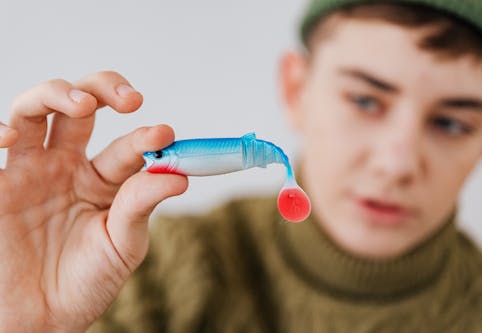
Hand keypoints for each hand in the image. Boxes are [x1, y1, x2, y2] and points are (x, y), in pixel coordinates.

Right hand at [0, 71, 187, 331]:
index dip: (146, 136)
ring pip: (36, 110)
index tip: (165, 134)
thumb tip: (178, 175)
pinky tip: (12, 136)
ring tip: (84, 104)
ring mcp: (27, 171)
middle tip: (130, 99)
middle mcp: (65, 166)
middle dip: (104, 90)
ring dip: (57, 94)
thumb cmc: (85, 283)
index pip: (126, 145)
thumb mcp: (122, 244)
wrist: (39, 320)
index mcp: (101, 180)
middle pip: (80, 107)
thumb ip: (141, 205)